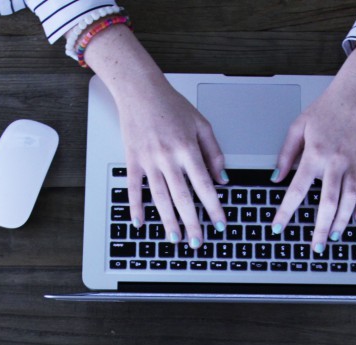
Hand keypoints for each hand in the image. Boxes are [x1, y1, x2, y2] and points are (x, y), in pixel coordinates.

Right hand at [114, 78, 226, 245]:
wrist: (140, 90)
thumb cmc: (171, 105)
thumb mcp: (201, 124)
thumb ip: (213, 153)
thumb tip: (222, 180)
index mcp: (188, 149)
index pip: (205, 185)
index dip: (214, 207)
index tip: (220, 224)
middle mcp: (168, 157)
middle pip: (183, 197)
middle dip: (192, 223)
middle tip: (198, 242)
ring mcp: (148, 160)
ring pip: (159, 197)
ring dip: (168, 220)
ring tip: (175, 238)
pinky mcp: (132, 160)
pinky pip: (133, 188)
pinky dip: (136, 206)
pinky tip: (140, 222)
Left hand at [271, 45, 355, 252]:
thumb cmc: (327, 107)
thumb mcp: (298, 126)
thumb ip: (286, 154)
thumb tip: (276, 178)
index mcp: (314, 154)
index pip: (297, 191)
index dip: (285, 212)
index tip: (277, 228)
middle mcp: (336, 161)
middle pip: (328, 203)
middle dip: (321, 229)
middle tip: (316, 247)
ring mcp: (355, 162)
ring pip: (350, 200)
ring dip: (343, 222)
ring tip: (335, 236)